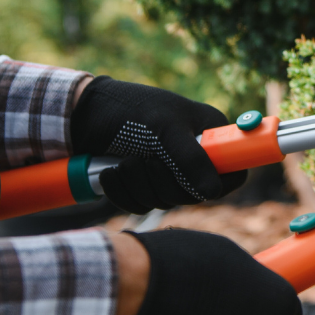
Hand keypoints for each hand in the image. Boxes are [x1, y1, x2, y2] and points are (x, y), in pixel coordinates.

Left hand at [70, 77, 245, 213]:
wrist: (81, 113)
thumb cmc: (127, 109)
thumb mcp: (163, 129)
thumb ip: (190, 159)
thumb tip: (213, 191)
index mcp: (208, 134)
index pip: (233, 172)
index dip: (217, 183)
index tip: (193, 183)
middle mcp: (193, 154)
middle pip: (195, 194)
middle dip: (162, 184)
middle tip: (142, 161)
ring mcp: (168, 170)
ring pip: (166, 202)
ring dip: (138, 187)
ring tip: (121, 163)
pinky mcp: (143, 182)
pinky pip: (142, 205)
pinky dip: (123, 194)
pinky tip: (110, 174)